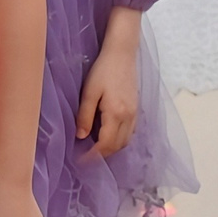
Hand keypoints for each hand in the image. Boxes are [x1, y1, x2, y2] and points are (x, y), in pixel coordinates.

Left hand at [76, 20, 139, 157]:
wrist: (122, 55)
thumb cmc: (102, 71)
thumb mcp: (88, 93)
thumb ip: (84, 116)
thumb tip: (80, 137)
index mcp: (116, 114)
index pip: (106, 143)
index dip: (93, 155)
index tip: (80, 161)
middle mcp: (129, 117)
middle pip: (118, 146)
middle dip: (102, 155)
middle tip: (85, 158)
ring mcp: (135, 113)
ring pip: (126, 140)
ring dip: (111, 148)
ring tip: (94, 150)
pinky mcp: (137, 109)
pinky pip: (130, 132)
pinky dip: (119, 139)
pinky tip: (107, 136)